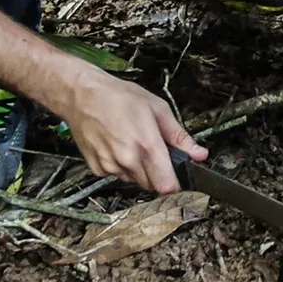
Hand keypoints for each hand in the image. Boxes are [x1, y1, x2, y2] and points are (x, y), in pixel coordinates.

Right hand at [57, 65, 206, 194]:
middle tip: (154, 151)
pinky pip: (117, 176)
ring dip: (139, 170)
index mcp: (147, 145)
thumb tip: (199, 154)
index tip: (178, 174)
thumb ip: (180, 136)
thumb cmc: (119, 97)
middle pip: (152, 185)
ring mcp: (110, 166)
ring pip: (134, 181)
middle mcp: (128, 160)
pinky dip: (121, 167)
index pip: (167, 186)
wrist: (82, 95)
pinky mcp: (97, 168)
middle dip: (158, 173)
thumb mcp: (158, 109)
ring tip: (133, 144)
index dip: (176, 182)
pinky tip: (118, 147)